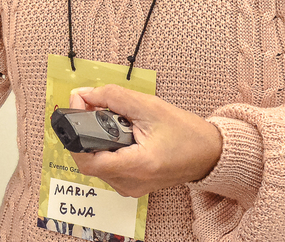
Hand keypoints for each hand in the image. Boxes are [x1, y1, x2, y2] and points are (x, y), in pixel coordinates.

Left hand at [68, 84, 222, 197]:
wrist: (208, 154)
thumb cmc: (185, 132)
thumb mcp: (149, 106)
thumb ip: (113, 98)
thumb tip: (84, 95)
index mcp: (137, 166)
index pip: (88, 160)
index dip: (76, 133)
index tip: (78, 108)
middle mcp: (130, 184)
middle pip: (89, 160)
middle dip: (85, 132)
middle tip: (94, 107)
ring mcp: (129, 188)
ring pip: (95, 163)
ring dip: (95, 139)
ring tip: (112, 120)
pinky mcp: (130, 186)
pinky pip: (106, 167)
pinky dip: (105, 148)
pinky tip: (118, 133)